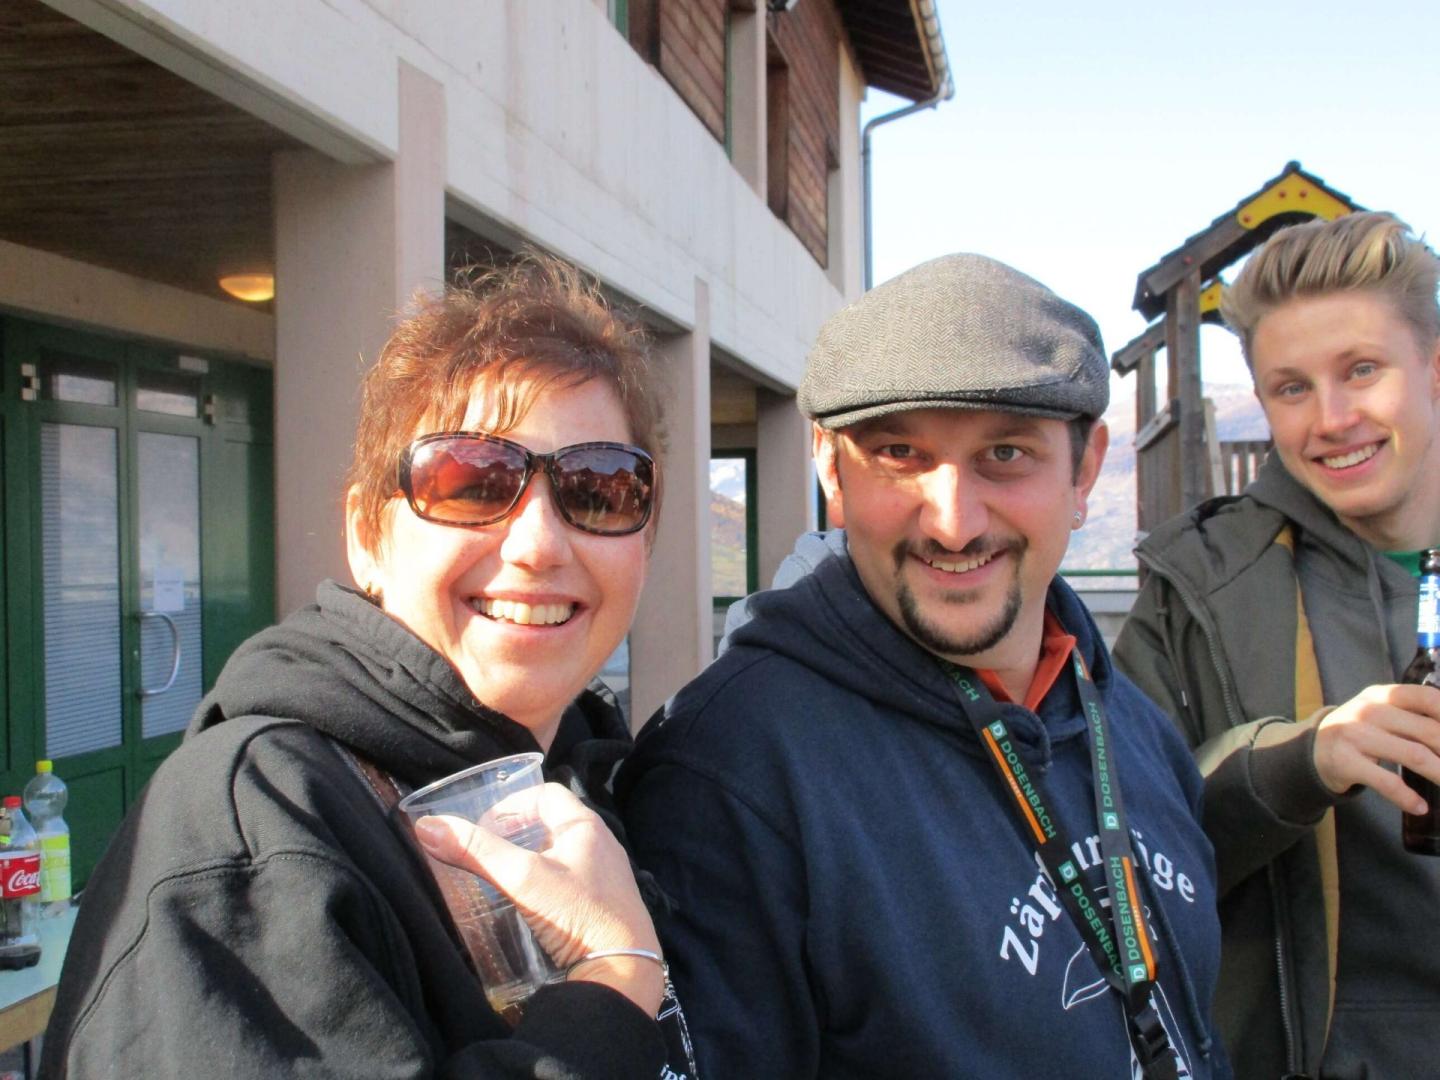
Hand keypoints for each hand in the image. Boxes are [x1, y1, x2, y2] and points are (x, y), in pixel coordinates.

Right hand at [414, 783, 663, 1015]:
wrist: (624, 971)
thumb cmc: (578, 914)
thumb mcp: (523, 878)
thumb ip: (476, 852)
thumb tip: (427, 827)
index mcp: (586, 826)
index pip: (545, 794)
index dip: (511, 804)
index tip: (484, 828)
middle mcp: (600, 844)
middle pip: (551, 824)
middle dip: (515, 833)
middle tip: (487, 852)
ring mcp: (605, 876)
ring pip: (559, 854)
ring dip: (529, 859)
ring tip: (501, 877)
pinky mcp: (605, 904)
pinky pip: (570, 880)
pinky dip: (544, 883)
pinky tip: (528, 905)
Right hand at [1314, 683, 1439, 812]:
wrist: (1312, 749)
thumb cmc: (1359, 732)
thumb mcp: (1381, 713)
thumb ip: (1414, 717)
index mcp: (1382, 695)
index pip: (1428, 698)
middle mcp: (1369, 710)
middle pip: (1429, 731)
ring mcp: (1355, 735)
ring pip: (1414, 755)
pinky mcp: (1345, 762)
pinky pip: (1386, 781)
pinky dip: (1407, 797)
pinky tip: (1420, 806)